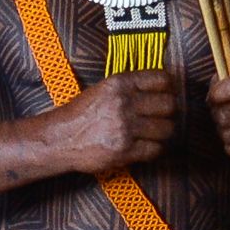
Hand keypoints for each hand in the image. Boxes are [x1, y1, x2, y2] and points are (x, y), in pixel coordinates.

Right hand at [55, 69, 178, 176]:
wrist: (61, 138)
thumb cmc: (83, 113)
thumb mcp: (104, 89)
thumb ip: (131, 87)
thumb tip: (164, 86)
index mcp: (119, 83)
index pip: (162, 79)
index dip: (168, 88)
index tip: (167, 94)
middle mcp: (123, 103)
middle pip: (169, 105)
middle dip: (167, 112)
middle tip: (160, 117)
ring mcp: (124, 127)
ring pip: (166, 128)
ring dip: (162, 133)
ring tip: (151, 133)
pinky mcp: (124, 150)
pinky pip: (155, 149)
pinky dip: (153, 149)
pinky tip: (144, 146)